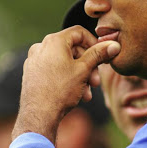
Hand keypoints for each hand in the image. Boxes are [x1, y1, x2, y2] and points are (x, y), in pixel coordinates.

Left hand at [12, 26, 119, 142]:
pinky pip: (54, 71)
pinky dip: (67, 79)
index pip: (79, 32)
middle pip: (72, 49)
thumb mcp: (84, 70)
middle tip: (96, 82)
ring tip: (87, 93)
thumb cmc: (61, 90)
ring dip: (80, 76)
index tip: (102, 56)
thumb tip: (114, 45)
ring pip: (64, 62)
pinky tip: (75, 94)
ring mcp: (34, 61)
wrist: (39, 115)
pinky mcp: (32, 74)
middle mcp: (41, 47)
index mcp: (53, 41)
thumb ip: (99, 54)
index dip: (94, 43)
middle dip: (88, 65)